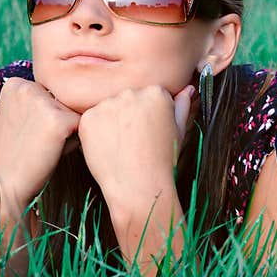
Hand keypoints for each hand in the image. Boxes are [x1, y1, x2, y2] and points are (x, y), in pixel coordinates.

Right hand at [0, 77, 80, 217]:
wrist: (1, 186)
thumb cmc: (11, 156)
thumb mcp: (14, 117)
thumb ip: (33, 100)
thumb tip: (61, 89)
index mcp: (15, 83)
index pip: (51, 91)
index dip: (46, 115)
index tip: (26, 132)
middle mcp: (28, 86)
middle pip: (65, 100)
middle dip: (59, 121)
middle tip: (35, 142)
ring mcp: (43, 102)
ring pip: (75, 113)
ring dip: (68, 132)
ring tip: (43, 147)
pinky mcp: (59, 120)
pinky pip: (82, 127)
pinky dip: (73, 143)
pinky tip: (52, 153)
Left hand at [77, 84, 195, 213]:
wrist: (139, 187)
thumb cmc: (162, 161)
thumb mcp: (179, 131)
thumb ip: (182, 106)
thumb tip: (188, 89)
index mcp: (156, 92)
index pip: (148, 95)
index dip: (149, 116)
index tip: (150, 131)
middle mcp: (131, 93)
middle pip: (127, 98)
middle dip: (129, 115)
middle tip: (135, 141)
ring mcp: (107, 104)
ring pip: (108, 108)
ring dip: (111, 122)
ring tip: (122, 146)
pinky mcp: (89, 118)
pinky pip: (91, 120)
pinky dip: (96, 132)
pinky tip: (109, 148)